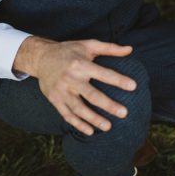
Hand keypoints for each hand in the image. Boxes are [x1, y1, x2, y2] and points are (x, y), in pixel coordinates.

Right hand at [13, 37, 135, 135]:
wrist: (41, 58)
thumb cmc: (69, 50)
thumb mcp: (89, 44)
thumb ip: (110, 48)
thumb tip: (130, 49)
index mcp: (81, 64)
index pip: (103, 73)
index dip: (118, 80)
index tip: (133, 87)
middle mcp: (71, 79)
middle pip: (91, 95)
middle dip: (108, 105)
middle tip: (124, 113)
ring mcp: (61, 91)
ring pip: (79, 108)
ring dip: (93, 119)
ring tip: (108, 126)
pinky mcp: (54, 99)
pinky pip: (67, 114)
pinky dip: (78, 124)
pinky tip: (90, 131)